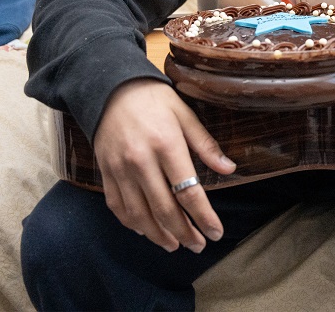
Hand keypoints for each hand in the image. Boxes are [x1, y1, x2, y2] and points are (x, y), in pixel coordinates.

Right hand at [92, 78, 235, 251]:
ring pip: (140, 214)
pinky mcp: (105, 173)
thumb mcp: (185, 114)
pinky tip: (146, 230)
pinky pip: (118, 207)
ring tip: (175, 245)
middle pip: (164, 209)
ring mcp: (120, 170)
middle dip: (184, 233)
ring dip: (159, 235)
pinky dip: (133, 223)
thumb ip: (206, 145)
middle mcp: (141, 161)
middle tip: (198, 245)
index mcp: (166, 145)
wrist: (110, 88)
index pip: (189, 191)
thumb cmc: (153, 99)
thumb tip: (229, 169)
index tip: (216, 232)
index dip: (204, 216)